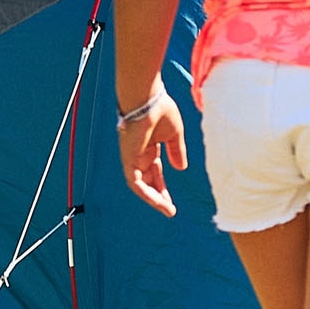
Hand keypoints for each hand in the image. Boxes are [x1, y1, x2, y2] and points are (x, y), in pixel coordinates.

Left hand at [120, 90, 185, 215]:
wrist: (148, 98)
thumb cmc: (161, 110)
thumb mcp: (174, 134)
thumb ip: (177, 151)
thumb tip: (181, 168)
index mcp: (148, 147)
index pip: (155, 171)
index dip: (162, 185)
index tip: (172, 200)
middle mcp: (138, 154)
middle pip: (148, 181)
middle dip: (159, 195)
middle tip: (170, 210)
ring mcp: (132, 157)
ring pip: (141, 185)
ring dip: (154, 199)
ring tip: (167, 210)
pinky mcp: (128, 159)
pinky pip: (135, 182)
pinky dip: (146, 193)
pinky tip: (158, 202)